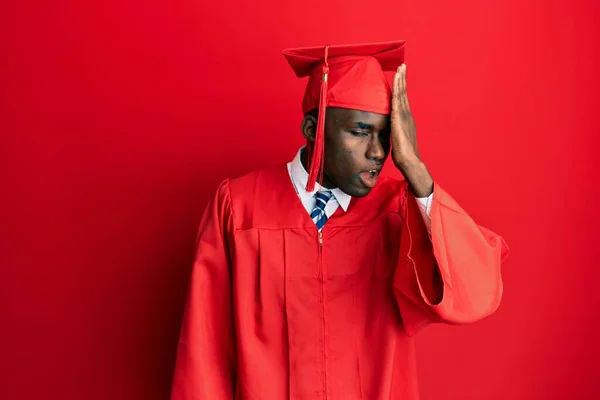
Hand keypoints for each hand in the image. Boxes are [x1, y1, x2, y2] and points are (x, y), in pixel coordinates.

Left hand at [391, 64, 433, 196]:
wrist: (410, 162)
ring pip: (402, 95)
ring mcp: (404, 117)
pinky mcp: (399, 120)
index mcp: (406, 120)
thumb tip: (388, 130)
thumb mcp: (397, 139)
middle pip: (404, 93)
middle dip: (403, 79)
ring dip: (401, 81)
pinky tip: (396, 82)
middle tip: (402, 66)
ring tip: (401, 69)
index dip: (401, 88)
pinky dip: (397, 91)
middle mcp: (407, 116)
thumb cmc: (403, 155)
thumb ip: (393, 132)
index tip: (400, 76)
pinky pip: (397, 102)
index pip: (402, 100)